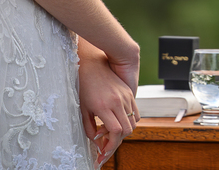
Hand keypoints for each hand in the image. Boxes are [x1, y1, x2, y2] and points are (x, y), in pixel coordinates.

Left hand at [78, 41, 138, 164]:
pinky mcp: (129, 93)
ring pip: (133, 122)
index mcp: (104, 106)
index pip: (116, 132)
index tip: (102, 153)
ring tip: (109, 134)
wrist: (91, 64)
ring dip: (123, 132)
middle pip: (127, 129)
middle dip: (116, 142)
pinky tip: (117, 122)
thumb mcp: (82, 109)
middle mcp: (118, 101)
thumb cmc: (83, 86)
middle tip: (105, 147)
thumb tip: (97, 141)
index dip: (111, 146)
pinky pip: (135, 112)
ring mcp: (125, 96)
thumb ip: (89, 127)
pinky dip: (129, 121)